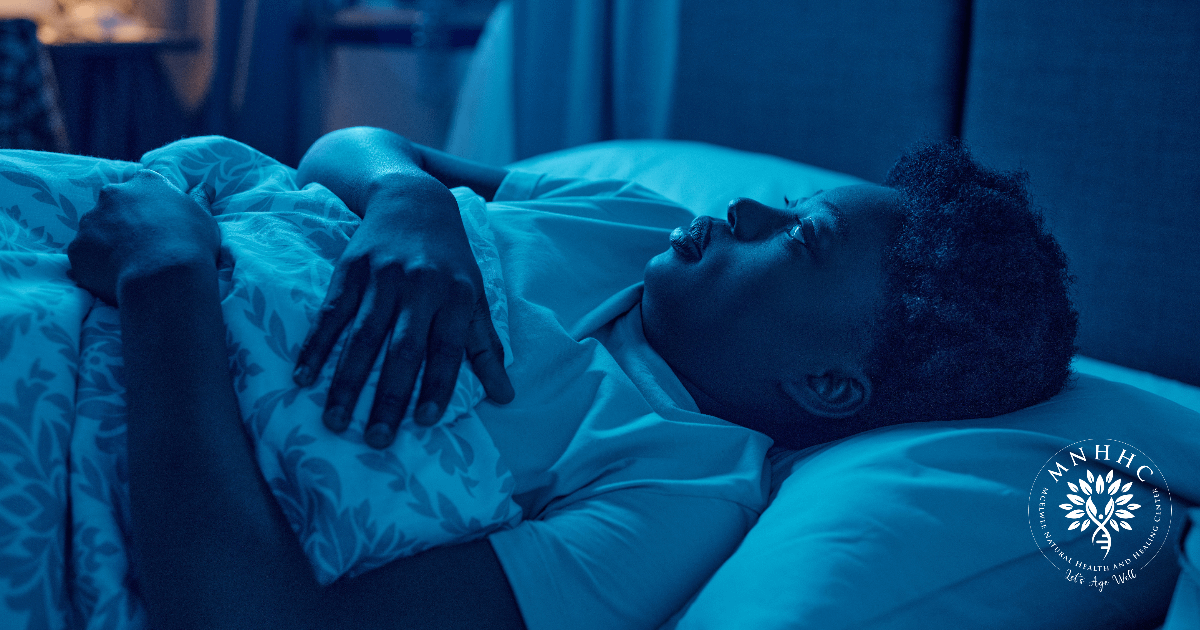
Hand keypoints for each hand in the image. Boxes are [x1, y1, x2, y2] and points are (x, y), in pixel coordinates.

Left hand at [67, 170, 218, 305]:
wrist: (163, 276)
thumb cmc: (190, 243)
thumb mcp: (204, 217)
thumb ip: (199, 199)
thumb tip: (204, 187)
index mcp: (145, 183)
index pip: (142, 187)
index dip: (149, 207)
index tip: (157, 223)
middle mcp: (112, 195)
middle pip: (113, 206)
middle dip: (123, 223)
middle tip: (142, 246)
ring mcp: (90, 222)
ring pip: (95, 232)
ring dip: (106, 244)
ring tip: (128, 267)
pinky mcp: (77, 249)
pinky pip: (84, 258)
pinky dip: (95, 267)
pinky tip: (114, 279)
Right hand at [292, 181, 513, 448]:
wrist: (414, 200)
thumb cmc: (450, 260)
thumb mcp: (477, 296)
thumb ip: (486, 347)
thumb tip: (505, 397)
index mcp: (457, 295)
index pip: (447, 348)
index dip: (438, 384)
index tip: (425, 421)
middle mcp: (421, 286)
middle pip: (402, 348)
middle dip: (390, 395)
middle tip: (377, 439)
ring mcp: (383, 277)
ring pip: (363, 336)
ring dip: (347, 381)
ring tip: (335, 420)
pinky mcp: (350, 269)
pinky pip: (331, 314)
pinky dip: (315, 346)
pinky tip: (302, 377)